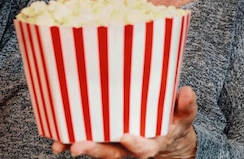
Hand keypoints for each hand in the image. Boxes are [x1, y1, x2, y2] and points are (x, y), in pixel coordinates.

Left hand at [52, 86, 197, 157]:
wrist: (166, 139)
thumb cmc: (174, 122)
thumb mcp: (185, 116)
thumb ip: (186, 106)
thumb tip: (186, 91)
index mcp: (152, 143)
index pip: (144, 148)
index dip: (135, 144)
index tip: (126, 136)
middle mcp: (131, 149)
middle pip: (113, 154)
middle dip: (96, 150)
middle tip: (78, 146)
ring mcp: (117, 146)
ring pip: (98, 150)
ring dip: (79, 148)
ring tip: (61, 145)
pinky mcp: (106, 139)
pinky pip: (89, 142)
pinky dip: (72, 141)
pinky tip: (57, 139)